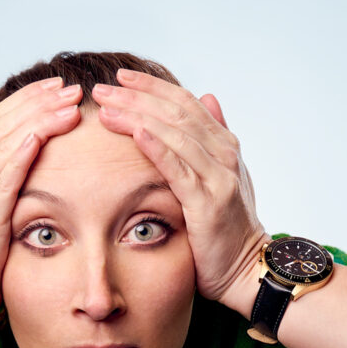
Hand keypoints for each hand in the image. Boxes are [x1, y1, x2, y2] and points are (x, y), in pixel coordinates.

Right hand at [0, 77, 83, 318]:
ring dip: (39, 121)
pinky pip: (3, 179)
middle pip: (4, 123)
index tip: (58, 85)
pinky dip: (19, 155)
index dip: (29, 98)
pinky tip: (38, 137)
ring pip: (6, 144)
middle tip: (71, 88)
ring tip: (69, 105)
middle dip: (40, 102)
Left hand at [91, 70, 267, 304]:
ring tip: (106, 109)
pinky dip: (158, 148)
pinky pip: (179, 170)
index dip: (151, 87)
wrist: (245, 269)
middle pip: (175, 113)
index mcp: (223, 145)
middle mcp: (223, 155)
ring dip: (138, 117)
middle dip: (136, 98)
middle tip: (101, 90)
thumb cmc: (227, 228)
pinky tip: (136, 133)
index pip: (184, 103)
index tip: (120, 78)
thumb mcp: (223, 176)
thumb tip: (208, 97)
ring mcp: (218, 178)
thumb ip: (214, 137)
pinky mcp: (208, 204)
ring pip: (175, 135)